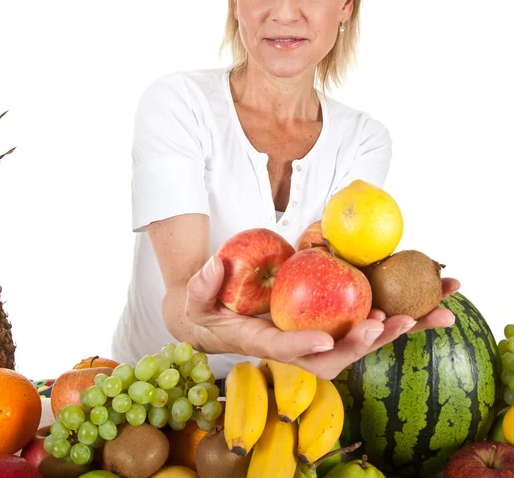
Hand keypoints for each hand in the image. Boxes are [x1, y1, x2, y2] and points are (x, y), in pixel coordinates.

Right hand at [185, 255, 459, 379]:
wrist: (220, 319)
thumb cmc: (208, 310)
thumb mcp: (196, 299)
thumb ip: (202, 285)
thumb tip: (214, 266)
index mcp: (261, 342)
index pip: (283, 349)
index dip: (303, 346)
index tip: (325, 340)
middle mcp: (293, 347)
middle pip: (333, 357)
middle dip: (361, 345)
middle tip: (386, 323)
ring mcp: (313, 338)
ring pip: (356, 345)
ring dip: (390, 333)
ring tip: (428, 317)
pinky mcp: (324, 324)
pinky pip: (359, 326)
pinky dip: (390, 319)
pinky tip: (420, 306)